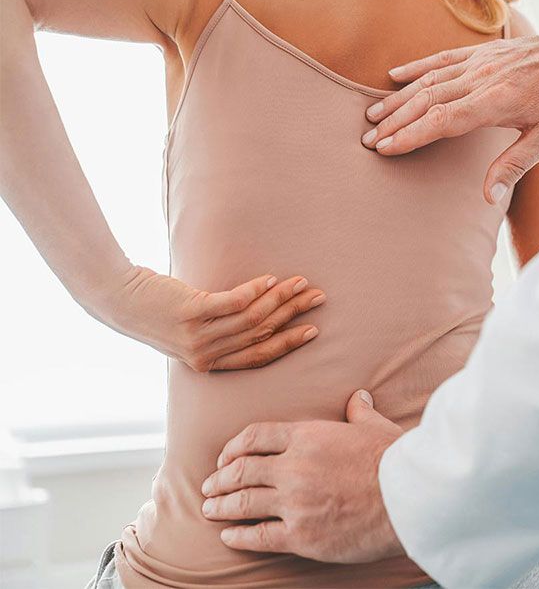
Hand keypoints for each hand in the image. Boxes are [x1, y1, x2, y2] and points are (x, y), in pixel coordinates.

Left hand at [103, 265, 324, 371]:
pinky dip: (254, 290)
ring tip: (298, 282)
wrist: (118, 300)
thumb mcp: (190, 330)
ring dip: (279, 298)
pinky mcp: (191, 313)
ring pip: (251, 318)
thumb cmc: (156, 311)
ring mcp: (198, 335)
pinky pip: (232, 303)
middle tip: (316, 298)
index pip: (258, 356)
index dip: (287, 343)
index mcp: (208, 363)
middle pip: (261, 334)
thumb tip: (257, 313)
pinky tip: (268, 279)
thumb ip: (219, 330)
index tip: (311, 330)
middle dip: (293, 315)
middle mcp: (205, 354)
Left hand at [201, 390, 404, 562]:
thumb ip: (360, 412)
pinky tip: (229, 537)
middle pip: (241, 470)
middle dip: (220, 478)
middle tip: (209, 485)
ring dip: (221, 506)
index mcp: (308, 436)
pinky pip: (258, 536)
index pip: (256, 436)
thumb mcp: (376, 427)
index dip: (234, 447)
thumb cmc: (395, 461)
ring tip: (210, 509)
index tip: (225, 456)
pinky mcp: (301, 535)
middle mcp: (294, 467)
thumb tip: (358, 397)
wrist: (409, 498)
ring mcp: (294, 502)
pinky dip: (238, 536)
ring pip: (243, 502)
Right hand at [361, 33, 538, 202]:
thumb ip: (514, 166)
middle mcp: (483, 78)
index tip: (384, 149)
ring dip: (399, 98)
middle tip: (368, 139)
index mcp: (499, 101)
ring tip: (373, 115)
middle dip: (395, 121)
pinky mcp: (484, 51)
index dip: (410, 135)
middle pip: (428, 100)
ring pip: (430, 79)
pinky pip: (443, 58)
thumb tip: (486, 198)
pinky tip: (395, 76)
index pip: (442, 121)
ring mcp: (482, 61)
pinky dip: (417, 67)